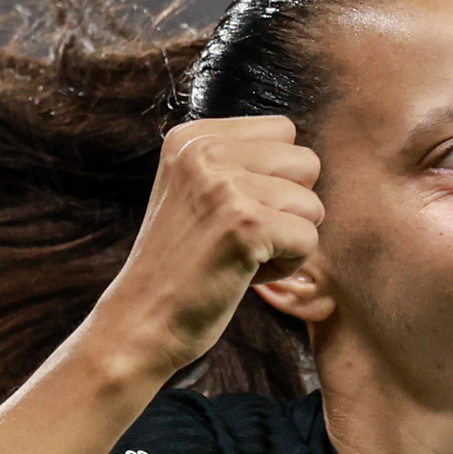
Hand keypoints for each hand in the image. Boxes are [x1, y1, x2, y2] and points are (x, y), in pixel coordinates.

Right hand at [85, 116, 323, 384]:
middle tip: (241, 238)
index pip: (283, 132)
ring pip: (312, 204)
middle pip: (306, 162)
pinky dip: (286, 267)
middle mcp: (205, 151)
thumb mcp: (194, 193)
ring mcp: (224, 186)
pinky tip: (245, 275)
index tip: (231, 214)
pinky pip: (308, 239)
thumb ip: (239, 164)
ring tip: (240, 257)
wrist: (140, 322)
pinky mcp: (245, 225)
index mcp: (192, 137)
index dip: (274, 180)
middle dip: (289, 207)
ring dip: (287, 240)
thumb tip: (307, 159)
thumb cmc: (179, 267)